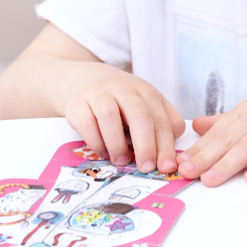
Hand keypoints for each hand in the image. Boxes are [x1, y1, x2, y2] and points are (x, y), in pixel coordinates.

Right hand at [62, 62, 185, 173]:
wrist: (85, 78)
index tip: (167, 166)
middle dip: (146, 145)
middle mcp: (124, 89)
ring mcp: (99, 94)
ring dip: (118, 144)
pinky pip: (87, 122)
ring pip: (110, 116)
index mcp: (146, 92)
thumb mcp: (145, 103)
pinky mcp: (77, 103)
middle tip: (147, 168)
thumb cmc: (120, 98)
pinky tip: (103, 153)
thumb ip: (161, 122)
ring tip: (122, 162)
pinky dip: (96, 141)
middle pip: (140, 115)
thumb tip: (170, 154)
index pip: (162, 119)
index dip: (166, 145)